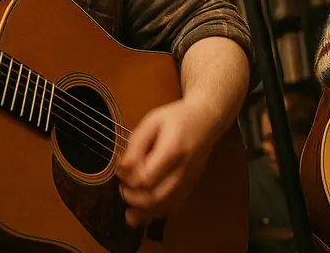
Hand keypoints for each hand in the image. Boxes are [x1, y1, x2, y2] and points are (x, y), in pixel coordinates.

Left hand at [116, 98, 219, 227]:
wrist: (207, 121)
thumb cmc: (177, 118)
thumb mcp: (152, 121)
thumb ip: (136, 144)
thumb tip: (121, 168)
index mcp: (173, 150)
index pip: (146, 178)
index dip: (128, 179)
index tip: (121, 168)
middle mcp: (183, 170)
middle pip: (154, 198)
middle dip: (131, 196)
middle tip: (123, 184)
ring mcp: (188, 182)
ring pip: (163, 208)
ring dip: (141, 208)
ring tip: (131, 193)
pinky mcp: (190, 188)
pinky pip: (171, 208)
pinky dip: (154, 212)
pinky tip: (142, 207)